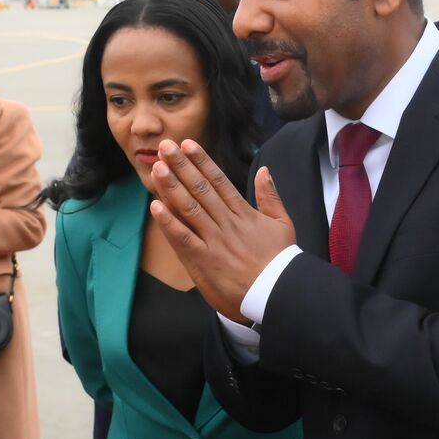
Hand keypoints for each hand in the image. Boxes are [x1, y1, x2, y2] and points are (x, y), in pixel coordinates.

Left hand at [148, 139, 296, 324]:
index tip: (188, 144)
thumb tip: (265, 170)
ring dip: (171, 187)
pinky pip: (183, 239)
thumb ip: (271, 196)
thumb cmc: (280, 261)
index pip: (218, 181)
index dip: (201, 161)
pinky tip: (156, 207)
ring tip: (157, 168)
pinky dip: (169, 223)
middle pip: (200, 189)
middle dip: (181, 166)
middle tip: (165, 146)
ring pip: (189, 209)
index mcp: (243, 213)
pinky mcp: (204, 261)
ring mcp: (214, 241)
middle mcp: (226, 223)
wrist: (277, 294)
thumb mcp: (282, 224)